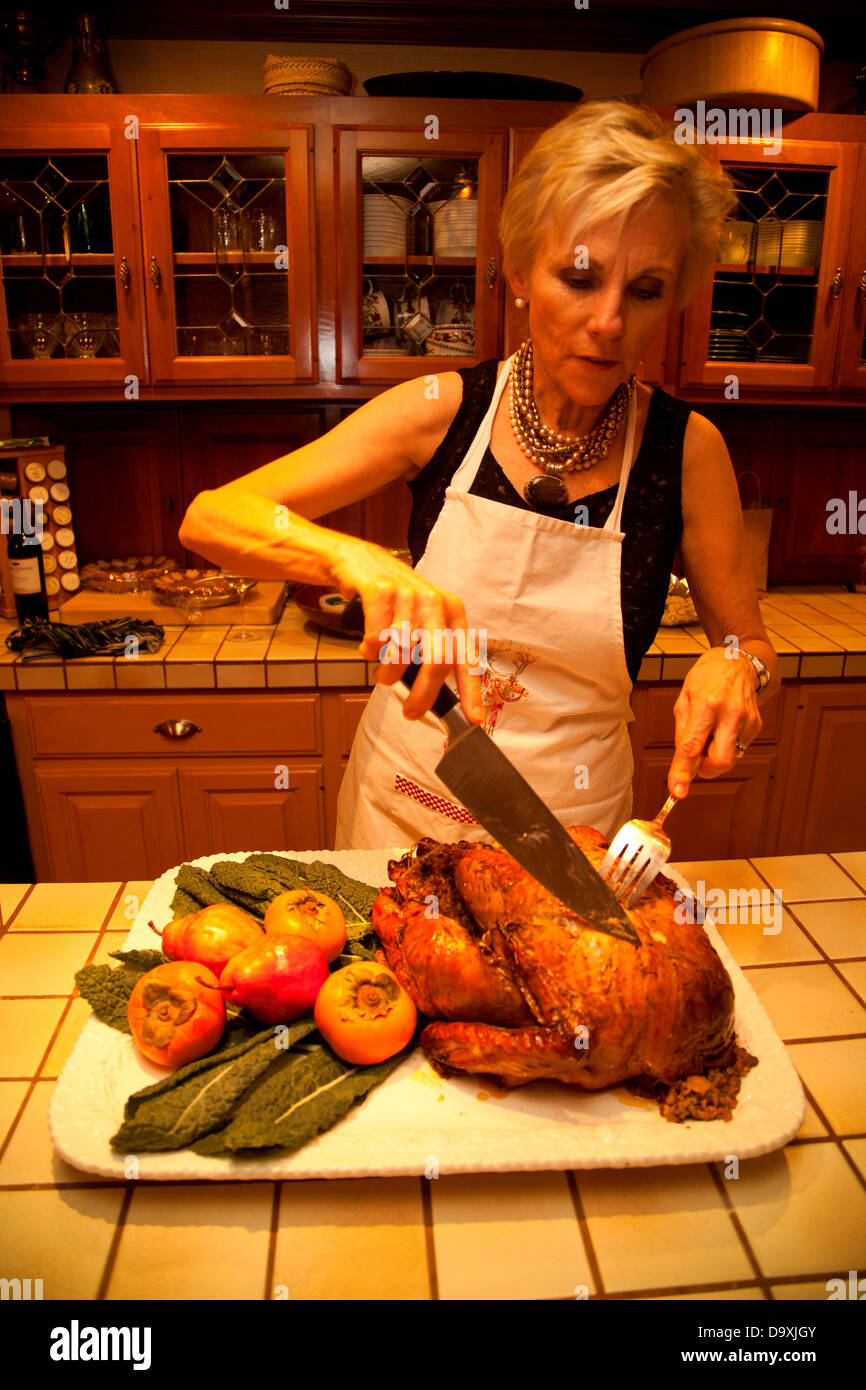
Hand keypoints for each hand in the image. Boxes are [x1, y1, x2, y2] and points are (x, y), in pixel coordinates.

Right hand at [330, 538, 484, 724]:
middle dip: (422, 695)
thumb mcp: (424, 619)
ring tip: (383, 670)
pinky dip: (369, 652)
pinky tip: (369, 646)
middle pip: (437, 662)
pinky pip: (375, 640)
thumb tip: (435, 695)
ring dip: (387, 673)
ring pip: (401, 655)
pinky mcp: (381, 591)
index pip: (466, 657)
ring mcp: (409, 596)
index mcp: (452, 613)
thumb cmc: (396, 600)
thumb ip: (433, 650)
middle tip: (411, 711)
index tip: (474, 718)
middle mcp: (435, 603)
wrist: (363, 561)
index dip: (471, 691)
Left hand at [668, 647, 762, 797]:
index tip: (677, 792)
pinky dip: (726, 744)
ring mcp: (747, 720)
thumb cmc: (706, 678)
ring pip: (730, 758)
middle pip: (720, 761)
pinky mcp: (756, 725)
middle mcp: (730, 713)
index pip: (692, 747)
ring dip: (715, 754)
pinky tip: (723, 724)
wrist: (737, 661)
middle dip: (706, 770)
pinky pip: (738, 748)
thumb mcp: (684, 699)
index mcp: (706, 704)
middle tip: (698, 759)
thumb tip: (683, 764)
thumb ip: (683, 733)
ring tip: (711, 729)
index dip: (682, 772)